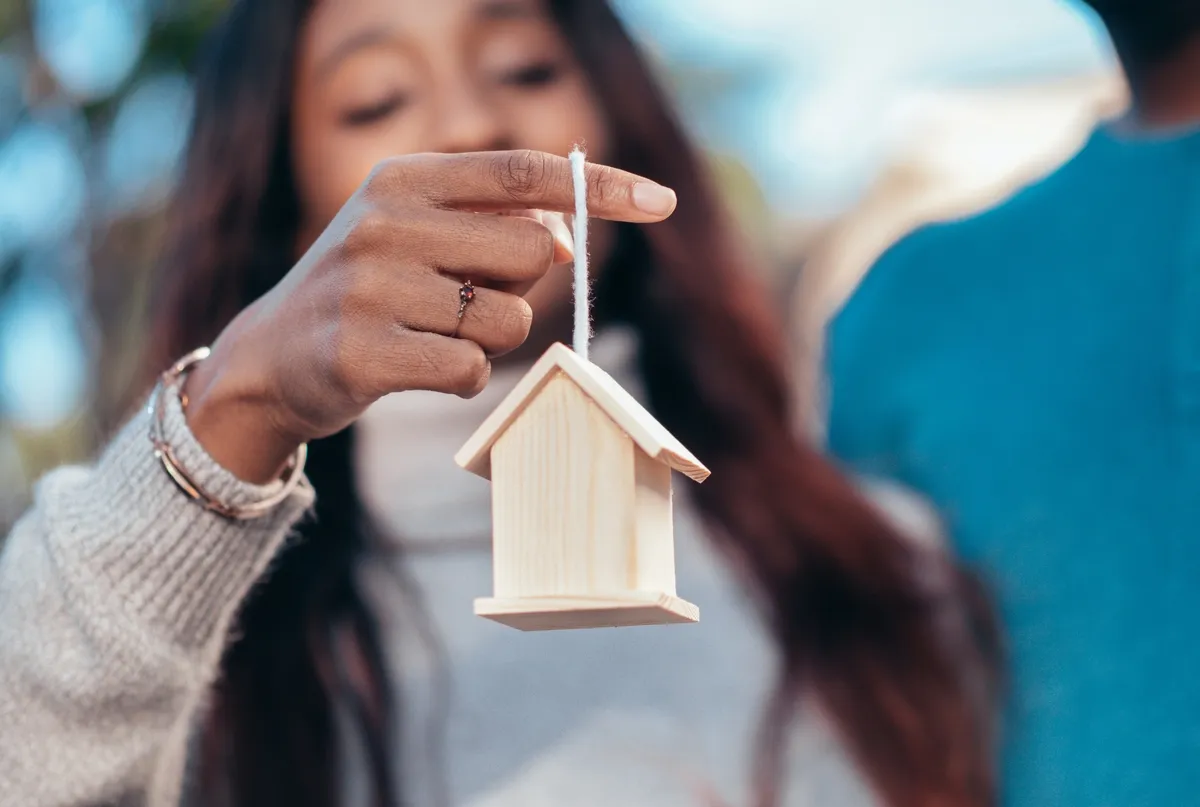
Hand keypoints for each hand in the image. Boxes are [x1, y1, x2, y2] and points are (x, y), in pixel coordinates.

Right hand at [182, 150, 677, 482]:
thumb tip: (566, 239)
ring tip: (432, 334)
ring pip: (508, 321)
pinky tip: (416, 368)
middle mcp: (385, 221)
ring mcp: (370, 287)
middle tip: (468, 299)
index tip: (662, 202)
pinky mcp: (362, 353)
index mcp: (404, 178)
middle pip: (535, 253)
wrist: (270, 359)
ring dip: (490, 340)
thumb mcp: (419, 235)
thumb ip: (494, 227)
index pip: (525, 172)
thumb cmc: (369, 293)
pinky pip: (470, 371)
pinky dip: (461, 378)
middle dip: (523, 288)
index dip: (601, 188)